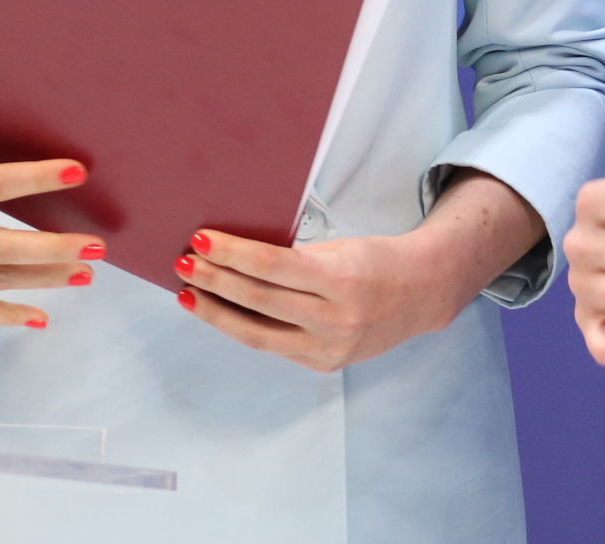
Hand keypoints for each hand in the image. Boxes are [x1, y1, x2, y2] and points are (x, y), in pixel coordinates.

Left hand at [175, 170, 541, 372]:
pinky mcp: (324, 363)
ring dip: (217, 312)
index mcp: (343, 278)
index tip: (201, 240)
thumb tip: (234, 257)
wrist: (421, 293)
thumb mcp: (341, 248)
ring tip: (188, 293)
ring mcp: (330, 347)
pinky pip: (273, 346)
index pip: (274, 266)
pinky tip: (221, 313)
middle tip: (183, 263)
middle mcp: (337, 318)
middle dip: (215, 281)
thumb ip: (294, 258)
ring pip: (257, 333)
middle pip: (259, 300)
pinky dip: (243, 327)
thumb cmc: (377, 259)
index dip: (233, 254)